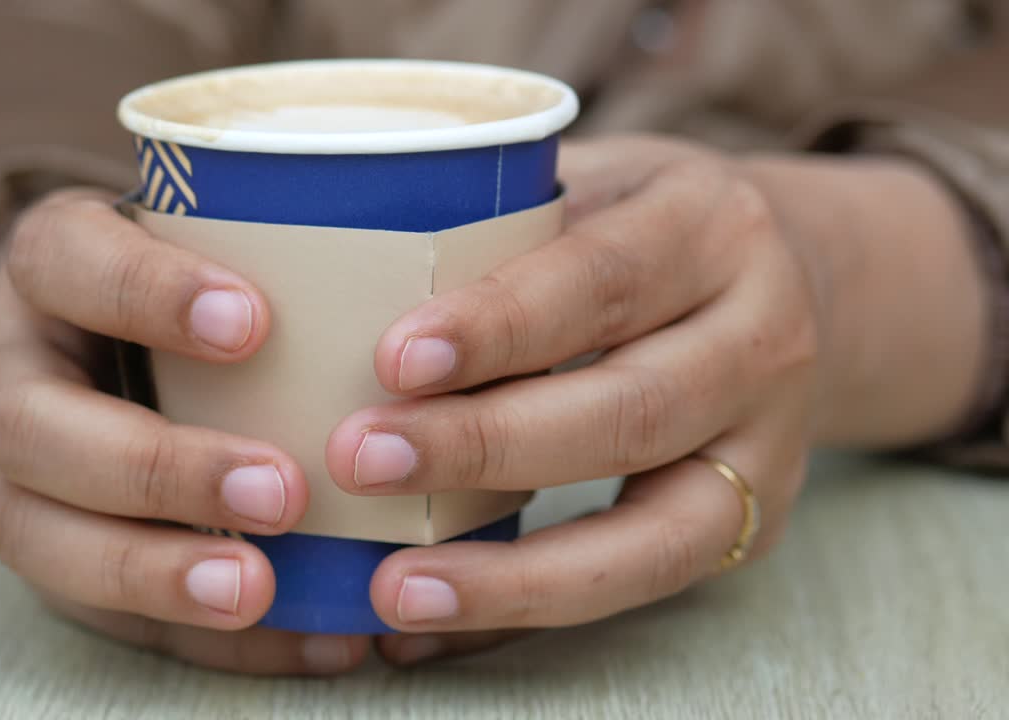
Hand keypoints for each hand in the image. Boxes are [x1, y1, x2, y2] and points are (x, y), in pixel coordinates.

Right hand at [0, 189, 368, 674]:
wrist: (91, 332)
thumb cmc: (181, 275)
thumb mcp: (208, 228)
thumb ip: (284, 240)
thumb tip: (452, 251)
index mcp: (50, 267)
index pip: (67, 262)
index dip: (146, 294)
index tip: (253, 323)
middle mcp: (13, 370)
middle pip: (31, 428)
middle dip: (155, 469)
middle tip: (277, 492)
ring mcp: (15, 473)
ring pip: (36, 537)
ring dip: (153, 573)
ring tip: (259, 589)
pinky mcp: (54, 552)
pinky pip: (105, 615)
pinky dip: (205, 638)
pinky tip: (306, 638)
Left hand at [321, 136, 985, 663]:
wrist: (793, 283)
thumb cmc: (638, 233)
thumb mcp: (591, 187)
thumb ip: (500, 224)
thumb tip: (337, 278)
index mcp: (710, 228)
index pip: (603, 278)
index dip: (501, 324)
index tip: (394, 359)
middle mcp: (763, 336)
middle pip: (629, 408)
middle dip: (487, 446)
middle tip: (360, 460)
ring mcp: (770, 444)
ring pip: (654, 530)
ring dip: (514, 569)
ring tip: (396, 585)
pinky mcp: (752, 522)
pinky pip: (644, 583)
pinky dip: (534, 608)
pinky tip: (441, 619)